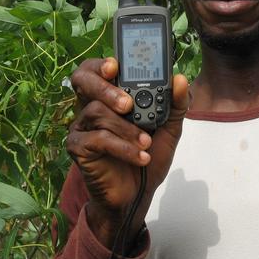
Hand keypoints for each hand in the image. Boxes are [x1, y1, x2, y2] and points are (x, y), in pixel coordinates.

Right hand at [67, 57, 188, 248]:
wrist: (137, 194)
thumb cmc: (148, 156)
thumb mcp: (169, 129)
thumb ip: (175, 104)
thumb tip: (180, 79)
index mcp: (110, 96)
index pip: (98, 69)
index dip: (102, 63)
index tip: (115, 65)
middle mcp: (91, 106)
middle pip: (83, 80)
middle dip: (105, 88)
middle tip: (128, 104)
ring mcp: (81, 127)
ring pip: (97, 111)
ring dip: (127, 128)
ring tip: (146, 144)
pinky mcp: (78, 148)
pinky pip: (97, 139)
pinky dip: (123, 147)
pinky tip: (140, 157)